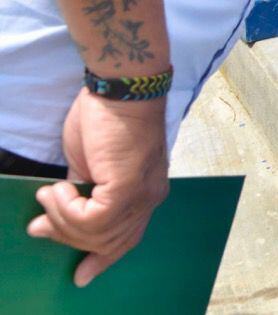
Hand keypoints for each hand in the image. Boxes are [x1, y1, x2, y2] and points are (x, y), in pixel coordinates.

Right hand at [27, 89, 169, 286]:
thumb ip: (81, 195)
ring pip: (96, 234)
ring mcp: (142, 193)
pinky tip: (60, 188)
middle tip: (39, 223)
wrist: (119, 88)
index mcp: (145, 193)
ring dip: (62, 218)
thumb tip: (49, 223)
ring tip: (50, 194)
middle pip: (108, 242)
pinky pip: (92, 219)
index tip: (80, 276)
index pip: (127, 239)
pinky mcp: (128, 186)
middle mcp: (150, 198)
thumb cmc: (104, 119)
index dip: (102, 259)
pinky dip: (67, 208)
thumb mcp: (89, 166)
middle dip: (67, 237)